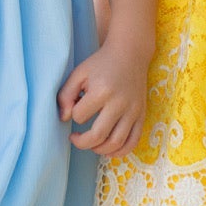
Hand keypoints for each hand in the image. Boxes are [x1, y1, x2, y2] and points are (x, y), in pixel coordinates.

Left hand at [57, 38, 149, 156]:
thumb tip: (64, 118)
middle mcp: (119, 103)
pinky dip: (120, 151)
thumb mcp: (78, 73)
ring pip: (116, 143)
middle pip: (98, 136)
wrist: (130, 54)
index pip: (80, 116)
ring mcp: (133, 111)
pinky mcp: (142, 115)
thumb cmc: (100, 64)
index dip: (73, 115)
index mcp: (102, 91)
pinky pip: (133, 142)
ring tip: (91, 144)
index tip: (75, 108)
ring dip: (99, 150)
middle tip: (75, 138)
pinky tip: (108, 149)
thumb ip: (65, 95)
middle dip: (82, 142)